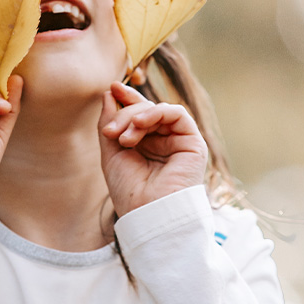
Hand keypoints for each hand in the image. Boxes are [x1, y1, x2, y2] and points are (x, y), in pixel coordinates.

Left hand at [98, 82, 208, 215]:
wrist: (148, 215)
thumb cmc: (130, 192)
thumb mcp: (111, 153)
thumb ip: (111, 122)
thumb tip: (110, 93)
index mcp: (147, 146)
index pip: (139, 115)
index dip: (127, 99)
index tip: (112, 88)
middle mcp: (164, 142)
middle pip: (146, 111)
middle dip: (125, 114)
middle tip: (109, 131)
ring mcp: (179, 142)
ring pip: (159, 110)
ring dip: (136, 117)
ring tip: (123, 138)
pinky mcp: (193, 144)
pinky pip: (177, 114)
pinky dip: (156, 112)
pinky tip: (140, 124)